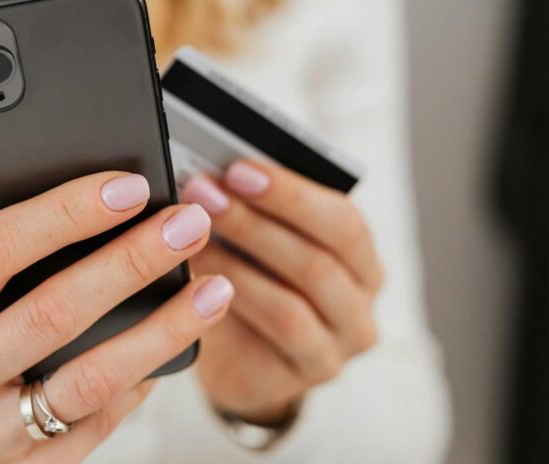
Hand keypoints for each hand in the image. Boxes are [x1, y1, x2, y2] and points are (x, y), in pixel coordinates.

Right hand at [0, 172, 232, 462]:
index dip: (64, 214)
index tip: (126, 187)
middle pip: (53, 311)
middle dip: (130, 261)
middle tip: (187, 225)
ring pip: (90, 379)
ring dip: (161, 330)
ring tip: (213, 290)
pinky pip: (100, 422)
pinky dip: (143, 380)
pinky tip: (179, 342)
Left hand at [181, 161, 383, 424]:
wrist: (239, 358)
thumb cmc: (252, 280)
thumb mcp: (258, 241)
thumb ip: (253, 207)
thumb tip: (214, 172)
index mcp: (360, 258)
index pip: (341, 221)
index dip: (289, 193)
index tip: (236, 169)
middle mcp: (360, 305)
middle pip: (317, 261)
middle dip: (253, 223)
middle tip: (203, 194)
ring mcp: (336, 349)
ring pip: (290, 305)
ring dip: (234, 266)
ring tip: (189, 238)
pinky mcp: (302, 379)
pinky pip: (268, 344)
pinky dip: (230, 307)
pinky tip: (195, 286)